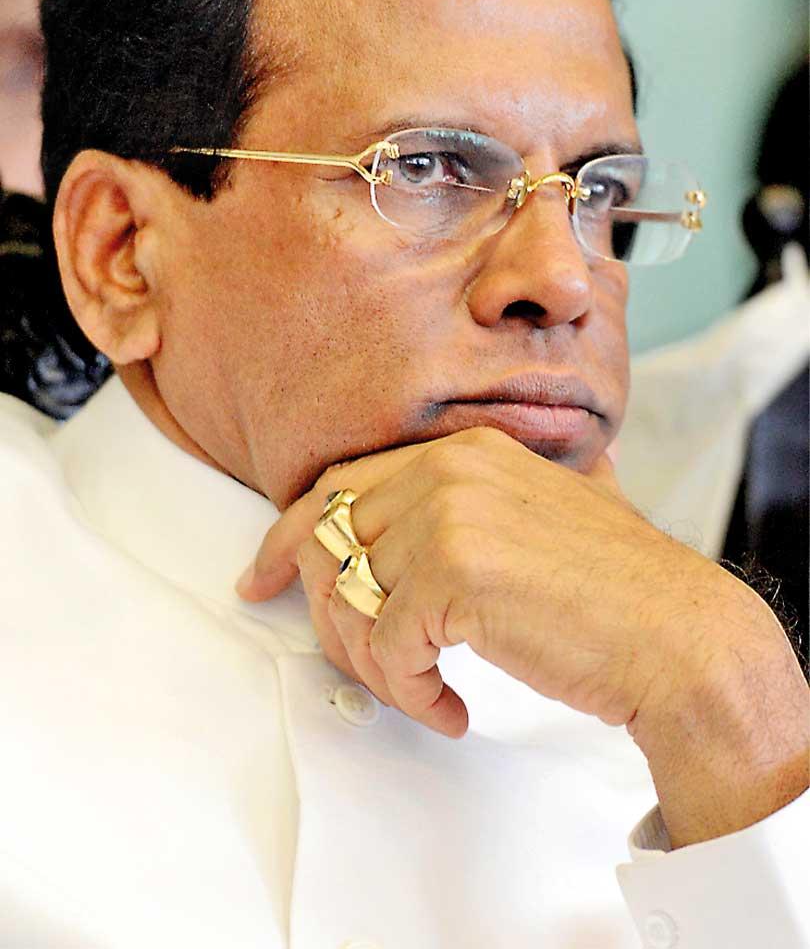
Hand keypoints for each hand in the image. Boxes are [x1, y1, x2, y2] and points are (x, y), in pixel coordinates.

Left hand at [238, 426, 809, 846]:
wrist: (675, 633)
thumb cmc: (618, 587)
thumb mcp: (551, 508)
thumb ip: (498, 494)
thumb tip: (452, 517)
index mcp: (463, 448)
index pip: (340, 483)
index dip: (286, 535)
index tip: (260, 576)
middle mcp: (446, 469)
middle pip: (327, 543)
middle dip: (323, 614)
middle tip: (349, 663)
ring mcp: (445, 516)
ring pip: (345, 600)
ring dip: (372, 665)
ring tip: (421, 690)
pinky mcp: (449, 576)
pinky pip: (383, 647)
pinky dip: (408, 692)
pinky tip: (451, 707)